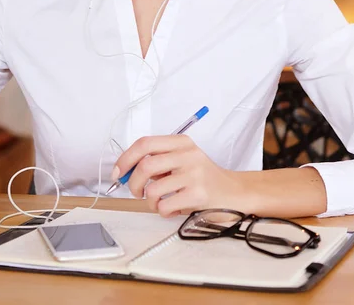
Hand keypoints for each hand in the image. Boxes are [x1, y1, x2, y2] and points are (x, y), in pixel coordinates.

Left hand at [112, 135, 247, 216]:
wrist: (235, 193)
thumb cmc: (203, 178)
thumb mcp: (182, 160)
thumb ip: (158, 161)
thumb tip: (125, 172)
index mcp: (181, 142)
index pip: (144, 144)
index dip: (126, 158)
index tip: (118, 172)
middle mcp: (187, 154)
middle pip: (145, 165)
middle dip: (133, 183)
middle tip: (136, 192)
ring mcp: (194, 174)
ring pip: (153, 188)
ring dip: (149, 201)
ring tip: (159, 202)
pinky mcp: (198, 194)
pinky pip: (165, 205)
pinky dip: (162, 211)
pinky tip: (171, 209)